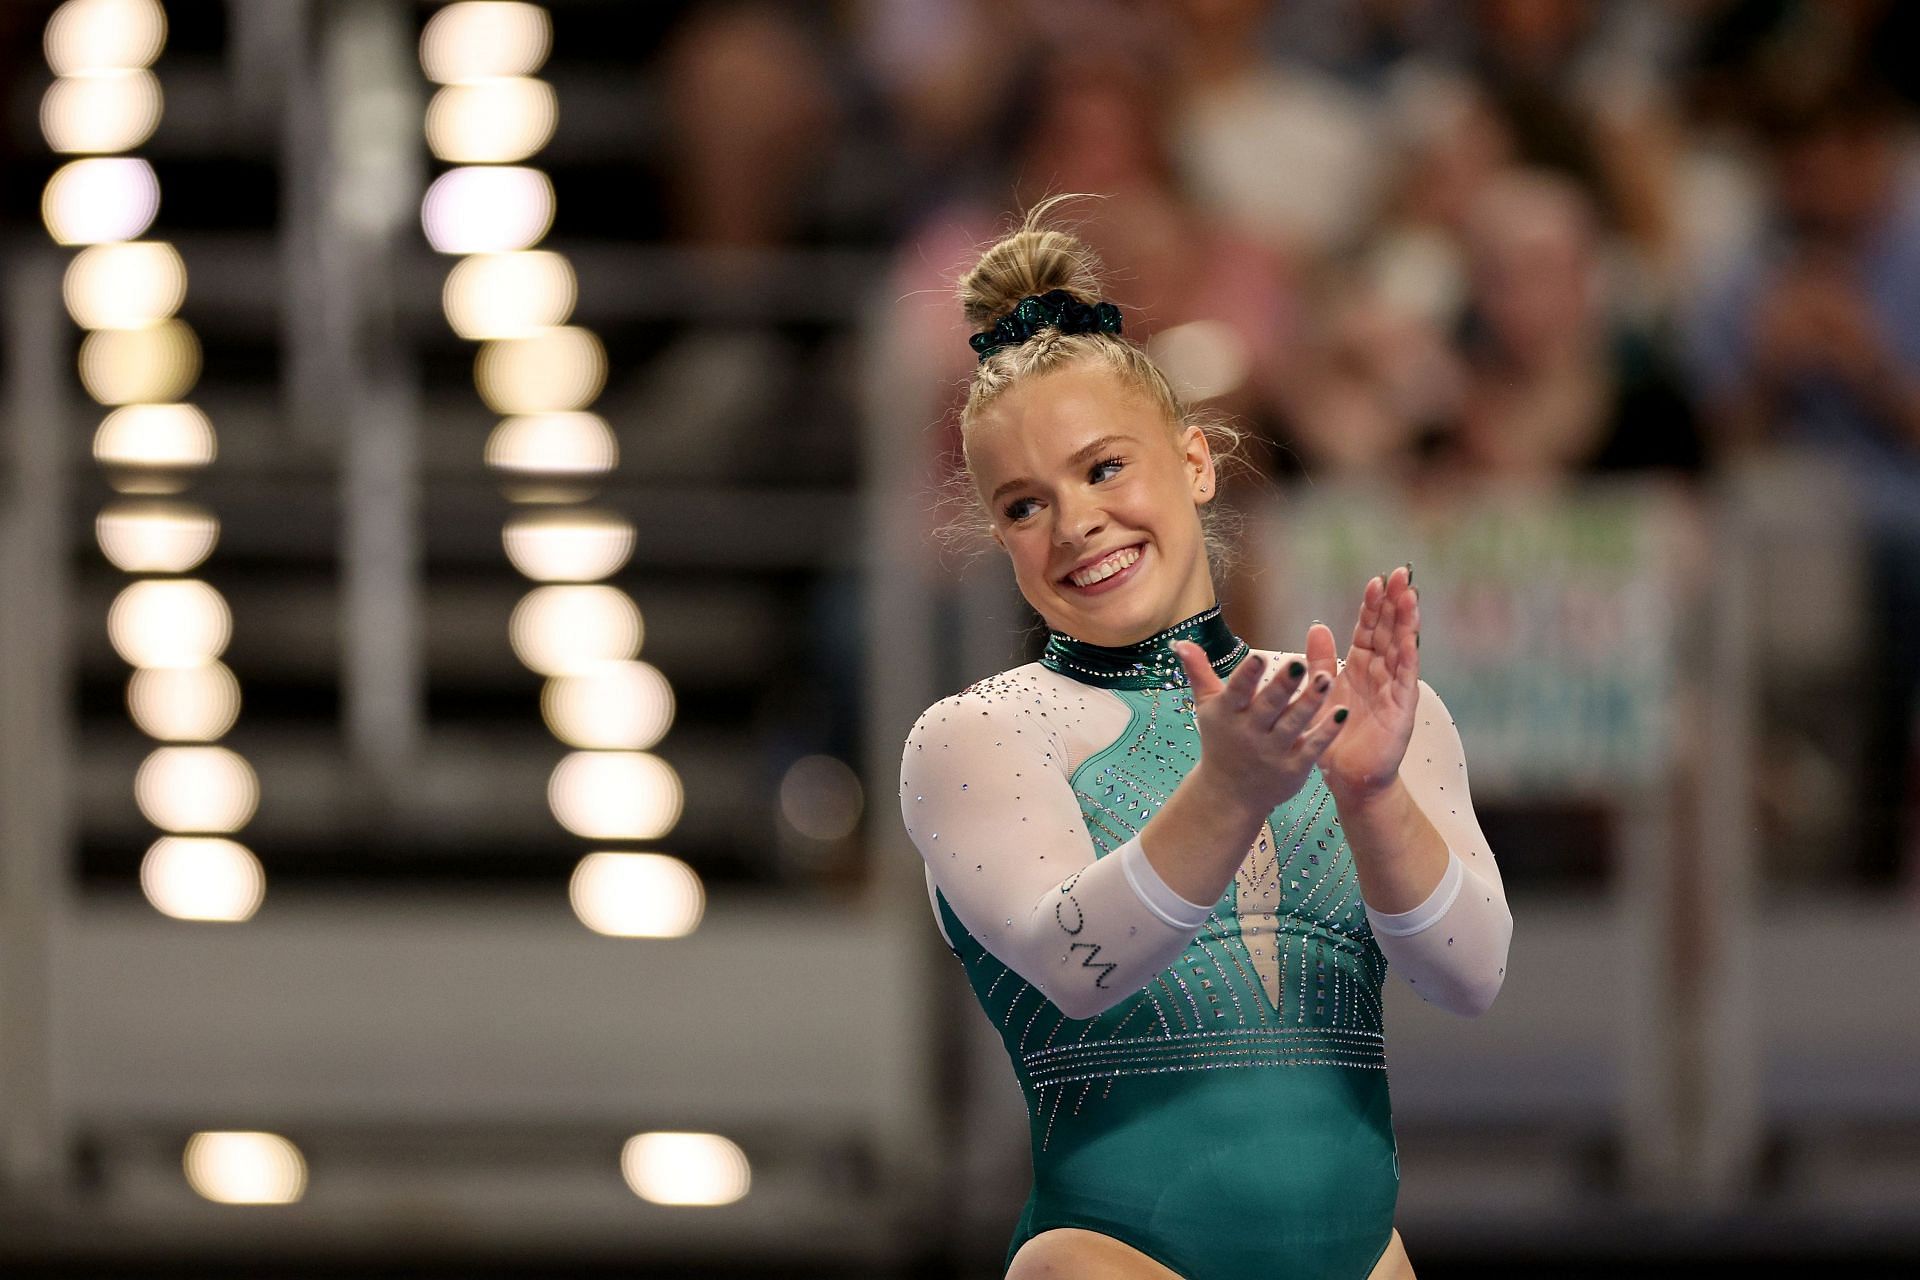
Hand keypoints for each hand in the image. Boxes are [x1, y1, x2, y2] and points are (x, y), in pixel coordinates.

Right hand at [1172, 638, 1347, 817]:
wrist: (1230, 794)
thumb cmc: (1221, 740)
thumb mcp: (1207, 706)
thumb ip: (1198, 672)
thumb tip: (1180, 641)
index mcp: (1227, 714)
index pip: (1237, 691)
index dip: (1247, 676)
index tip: (1258, 656)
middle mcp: (1249, 732)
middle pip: (1268, 706)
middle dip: (1283, 685)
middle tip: (1299, 663)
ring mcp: (1273, 751)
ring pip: (1294, 723)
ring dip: (1311, 701)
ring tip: (1327, 677)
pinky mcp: (1294, 767)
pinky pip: (1313, 747)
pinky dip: (1327, 731)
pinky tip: (1342, 712)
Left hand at [1311, 564, 1419, 801]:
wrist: (1348, 777)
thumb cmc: (1335, 737)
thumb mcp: (1321, 692)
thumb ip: (1320, 661)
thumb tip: (1317, 626)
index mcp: (1361, 667)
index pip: (1369, 629)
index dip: (1373, 606)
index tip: (1375, 580)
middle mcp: (1381, 673)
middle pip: (1390, 631)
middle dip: (1394, 603)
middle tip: (1399, 574)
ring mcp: (1394, 689)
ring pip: (1402, 649)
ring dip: (1406, 623)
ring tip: (1409, 596)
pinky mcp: (1402, 709)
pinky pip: (1406, 679)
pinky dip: (1409, 657)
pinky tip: (1411, 638)